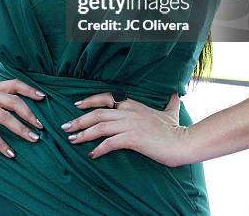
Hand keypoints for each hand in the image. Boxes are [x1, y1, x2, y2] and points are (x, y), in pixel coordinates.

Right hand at [0, 79, 45, 157]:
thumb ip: (2, 101)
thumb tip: (27, 112)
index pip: (16, 84)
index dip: (30, 89)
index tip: (44, 97)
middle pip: (14, 101)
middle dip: (30, 114)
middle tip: (41, 126)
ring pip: (5, 117)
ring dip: (21, 129)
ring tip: (33, 139)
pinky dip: (2, 144)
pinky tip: (11, 153)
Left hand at [62, 91, 190, 166]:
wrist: (182, 142)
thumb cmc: (175, 129)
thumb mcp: (171, 112)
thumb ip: (171, 103)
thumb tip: (176, 95)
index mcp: (133, 105)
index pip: (106, 98)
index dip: (89, 100)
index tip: (77, 105)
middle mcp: (128, 112)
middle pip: (97, 113)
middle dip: (79, 120)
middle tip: (66, 127)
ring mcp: (129, 124)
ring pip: (99, 127)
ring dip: (83, 134)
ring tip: (72, 140)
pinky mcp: (132, 138)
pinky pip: (109, 143)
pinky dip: (98, 149)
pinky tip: (92, 155)